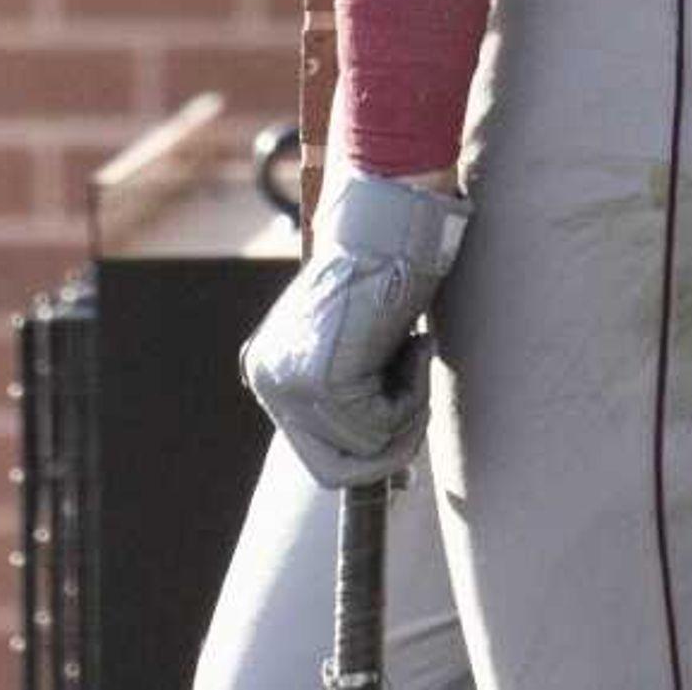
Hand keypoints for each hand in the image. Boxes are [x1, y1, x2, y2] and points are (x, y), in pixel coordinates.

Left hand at [239, 172, 466, 488]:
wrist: (390, 223)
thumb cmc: (385, 270)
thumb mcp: (354, 340)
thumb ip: (350, 391)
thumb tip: (377, 459)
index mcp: (269, 368)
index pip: (317, 452)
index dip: (369, 453)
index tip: (408, 424)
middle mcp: (270, 379)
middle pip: (335, 468)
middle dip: (390, 446)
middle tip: (421, 403)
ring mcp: (291, 383)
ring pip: (368, 448)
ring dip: (409, 408)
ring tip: (415, 352)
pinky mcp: (323, 381)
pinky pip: (383, 425)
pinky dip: (414, 393)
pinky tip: (414, 344)